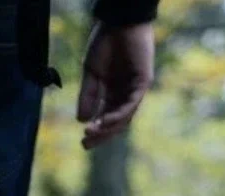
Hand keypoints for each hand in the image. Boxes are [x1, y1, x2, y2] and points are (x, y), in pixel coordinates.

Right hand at [77, 22, 154, 150]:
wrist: (119, 22)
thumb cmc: (106, 42)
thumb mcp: (91, 73)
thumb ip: (88, 95)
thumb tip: (81, 119)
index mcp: (112, 92)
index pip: (105, 118)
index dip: (95, 131)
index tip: (82, 142)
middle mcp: (125, 94)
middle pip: (115, 122)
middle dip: (101, 135)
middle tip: (85, 144)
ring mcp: (135, 90)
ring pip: (124, 117)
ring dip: (108, 127)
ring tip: (92, 132)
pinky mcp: (143, 82)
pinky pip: (131, 104)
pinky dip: (118, 114)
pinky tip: (104, 121)